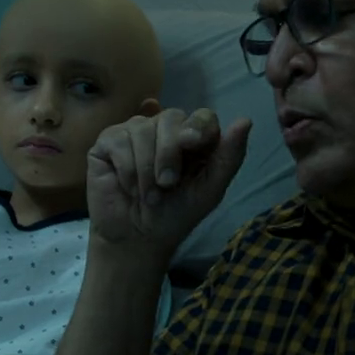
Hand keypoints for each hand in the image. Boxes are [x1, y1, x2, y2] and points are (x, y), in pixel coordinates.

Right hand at [86, 108, 250, 264]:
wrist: (138, 238)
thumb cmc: (176, 215)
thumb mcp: (209, 190)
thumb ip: (229, 157)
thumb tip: (245, 120)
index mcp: (193, 139)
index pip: (201, 116)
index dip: (197, 127)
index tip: (192, 144)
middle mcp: (165, 129)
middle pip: (171, 117)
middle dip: (169, 153)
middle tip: (167, 184)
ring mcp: (135, 132)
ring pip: (143, 128)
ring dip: (147, 169)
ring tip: (148, 194)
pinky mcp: (109, 141)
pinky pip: (119, 139)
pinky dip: (127, 168)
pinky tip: (128, 186)